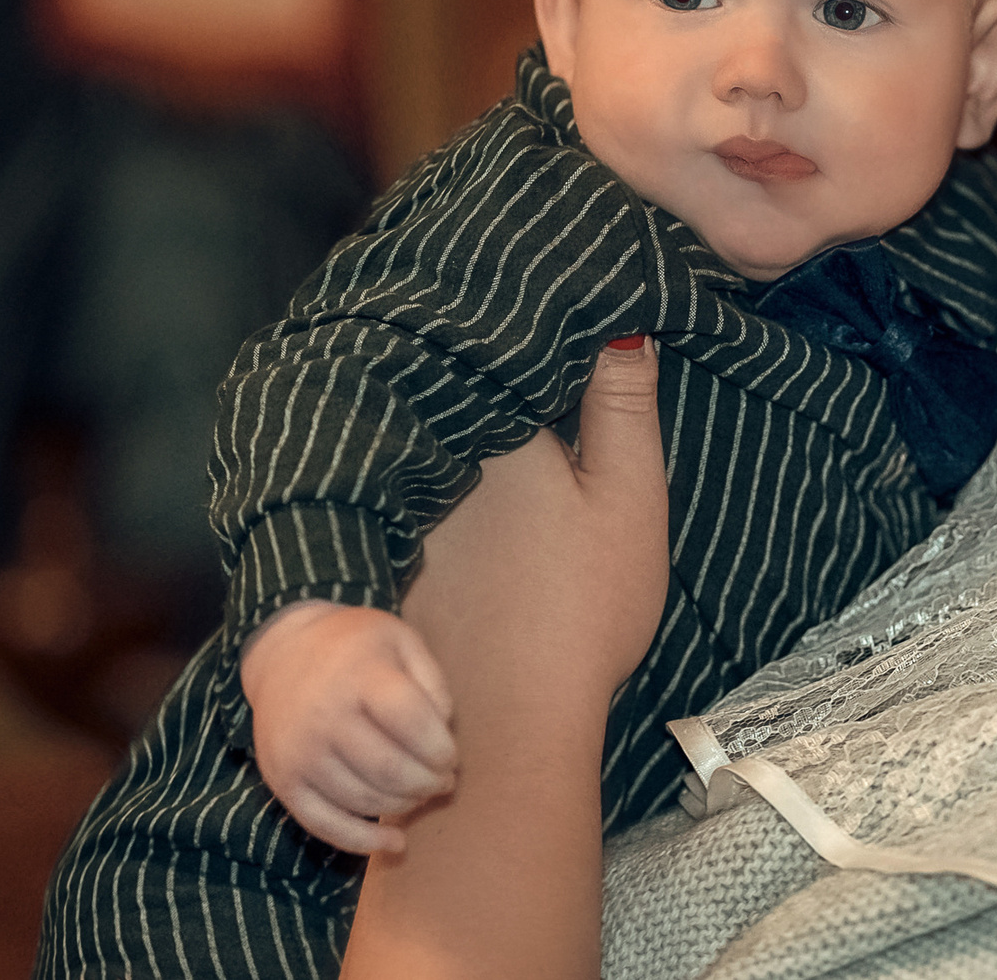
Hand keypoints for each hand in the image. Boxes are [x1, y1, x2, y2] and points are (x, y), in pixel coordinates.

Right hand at [242, 601, 457, 855]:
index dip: (442, 750)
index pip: (413, 724)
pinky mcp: (282, 782)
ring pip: (364, 800)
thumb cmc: (355, 648)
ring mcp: (298, 752)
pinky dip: (364, 842)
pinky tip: (395, 843)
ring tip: (420, 793)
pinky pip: (325, 826)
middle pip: (391, 770)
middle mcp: (323, 714)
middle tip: (443, 781)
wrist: (282, 655)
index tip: (450, 755)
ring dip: (404, 806)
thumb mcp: (402, 642)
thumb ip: (433, 685)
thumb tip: (444, 737)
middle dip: (429, 783)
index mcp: (359, 674)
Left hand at [338, 338, 670, 979]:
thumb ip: (624, 408)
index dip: (512, 307)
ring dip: (423, 386)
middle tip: (476, 287)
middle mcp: (428, 450)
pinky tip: (417, 445)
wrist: (499, 728)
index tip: (522, 268)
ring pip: (406, 416)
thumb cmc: (579, 615)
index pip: (497, 339)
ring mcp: (389, 497)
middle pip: (441, 371)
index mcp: (498, 430)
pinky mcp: (370, 543)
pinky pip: (378, 469)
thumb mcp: (627, 503)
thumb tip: (621, 321)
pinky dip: (394, 446)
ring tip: (443, 343)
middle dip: (457, 334)